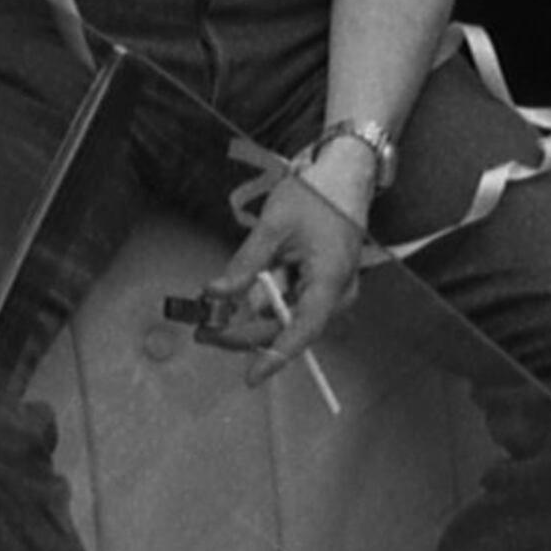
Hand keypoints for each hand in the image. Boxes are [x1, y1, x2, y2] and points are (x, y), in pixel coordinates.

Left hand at [215, 147, 372, 387]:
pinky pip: (292, 300)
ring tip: (214, 305)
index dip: (275, 356)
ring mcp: (331, 289)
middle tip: (204, 329)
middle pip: (288, 326)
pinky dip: (265, 297)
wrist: (346, 172)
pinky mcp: (323, 282)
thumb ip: (245, 265)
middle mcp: (336, 293)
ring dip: (252, 312)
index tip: (251, 378)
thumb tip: (215, 294)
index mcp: (330, 280)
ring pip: (286, 315)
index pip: (303, 331)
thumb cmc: (316, 194)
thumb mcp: (273, 227)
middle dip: (245, 330)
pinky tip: (243, 288)